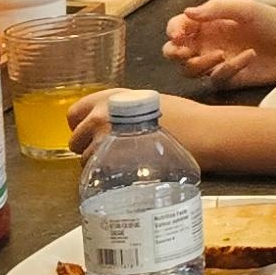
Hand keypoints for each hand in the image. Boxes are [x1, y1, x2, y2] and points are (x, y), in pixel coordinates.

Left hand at [69, 86, 236, 160]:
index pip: (74, 114)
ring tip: (120, 165)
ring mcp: (104, 141)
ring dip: (97, 164)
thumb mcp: (146, 102)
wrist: (200, 133)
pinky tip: (124, 174)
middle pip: (75, 141)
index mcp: (107, 98)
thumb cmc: (182, 115)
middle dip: (87, 148)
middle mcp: (99, 117)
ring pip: (84, 160)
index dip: (81, 126)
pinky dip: (106, 176)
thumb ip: (121, 111)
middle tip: (108, 153)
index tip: (92, 133)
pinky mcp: (112, 164)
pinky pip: (97, 174)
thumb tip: (109, 124)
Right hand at [163, 0, 275, 88]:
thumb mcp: (245, 8)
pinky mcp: (229, 79)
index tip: (180, 34)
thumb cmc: (272, 21)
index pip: (177, 27)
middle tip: (187, 51)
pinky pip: (215, 79)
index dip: (173, 30)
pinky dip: (228, 69)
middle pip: (173, 52)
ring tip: (221, 54)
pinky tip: (248, 57)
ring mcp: (216, 63)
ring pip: (189, 70)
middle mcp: (207, 43)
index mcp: (207, 23)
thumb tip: (187, 13)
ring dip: (199, 63)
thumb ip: (216, 9)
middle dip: (174, 52)